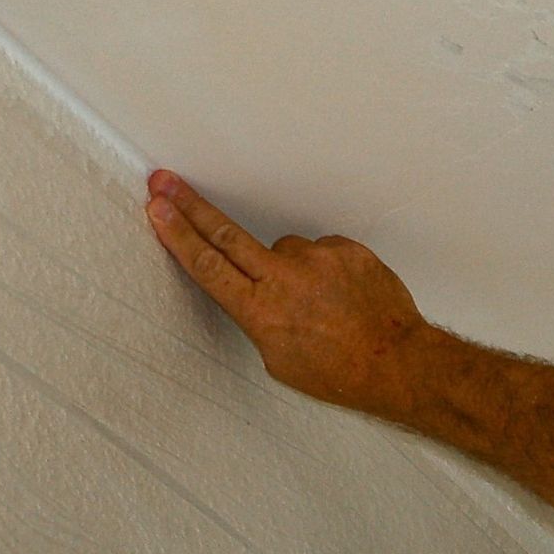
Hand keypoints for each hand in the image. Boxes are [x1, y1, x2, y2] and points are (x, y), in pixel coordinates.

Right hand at [145, 170, 432, 418]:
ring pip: (286, 251)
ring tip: (320, 302)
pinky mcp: (346, 248)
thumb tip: (253, 295)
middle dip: (191, 206)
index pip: (208, 266)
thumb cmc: (339, 372)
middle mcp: (284, 279)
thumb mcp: (280, 360)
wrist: (396, 361)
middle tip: (165, 180)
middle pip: (226, 234)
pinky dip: (325, 269)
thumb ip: (260, 319)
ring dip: (291, 270)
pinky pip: (323, 252)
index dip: (178, 235)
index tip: (156, 208)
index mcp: (260, 312)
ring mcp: (317, 259)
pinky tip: (341, 294)